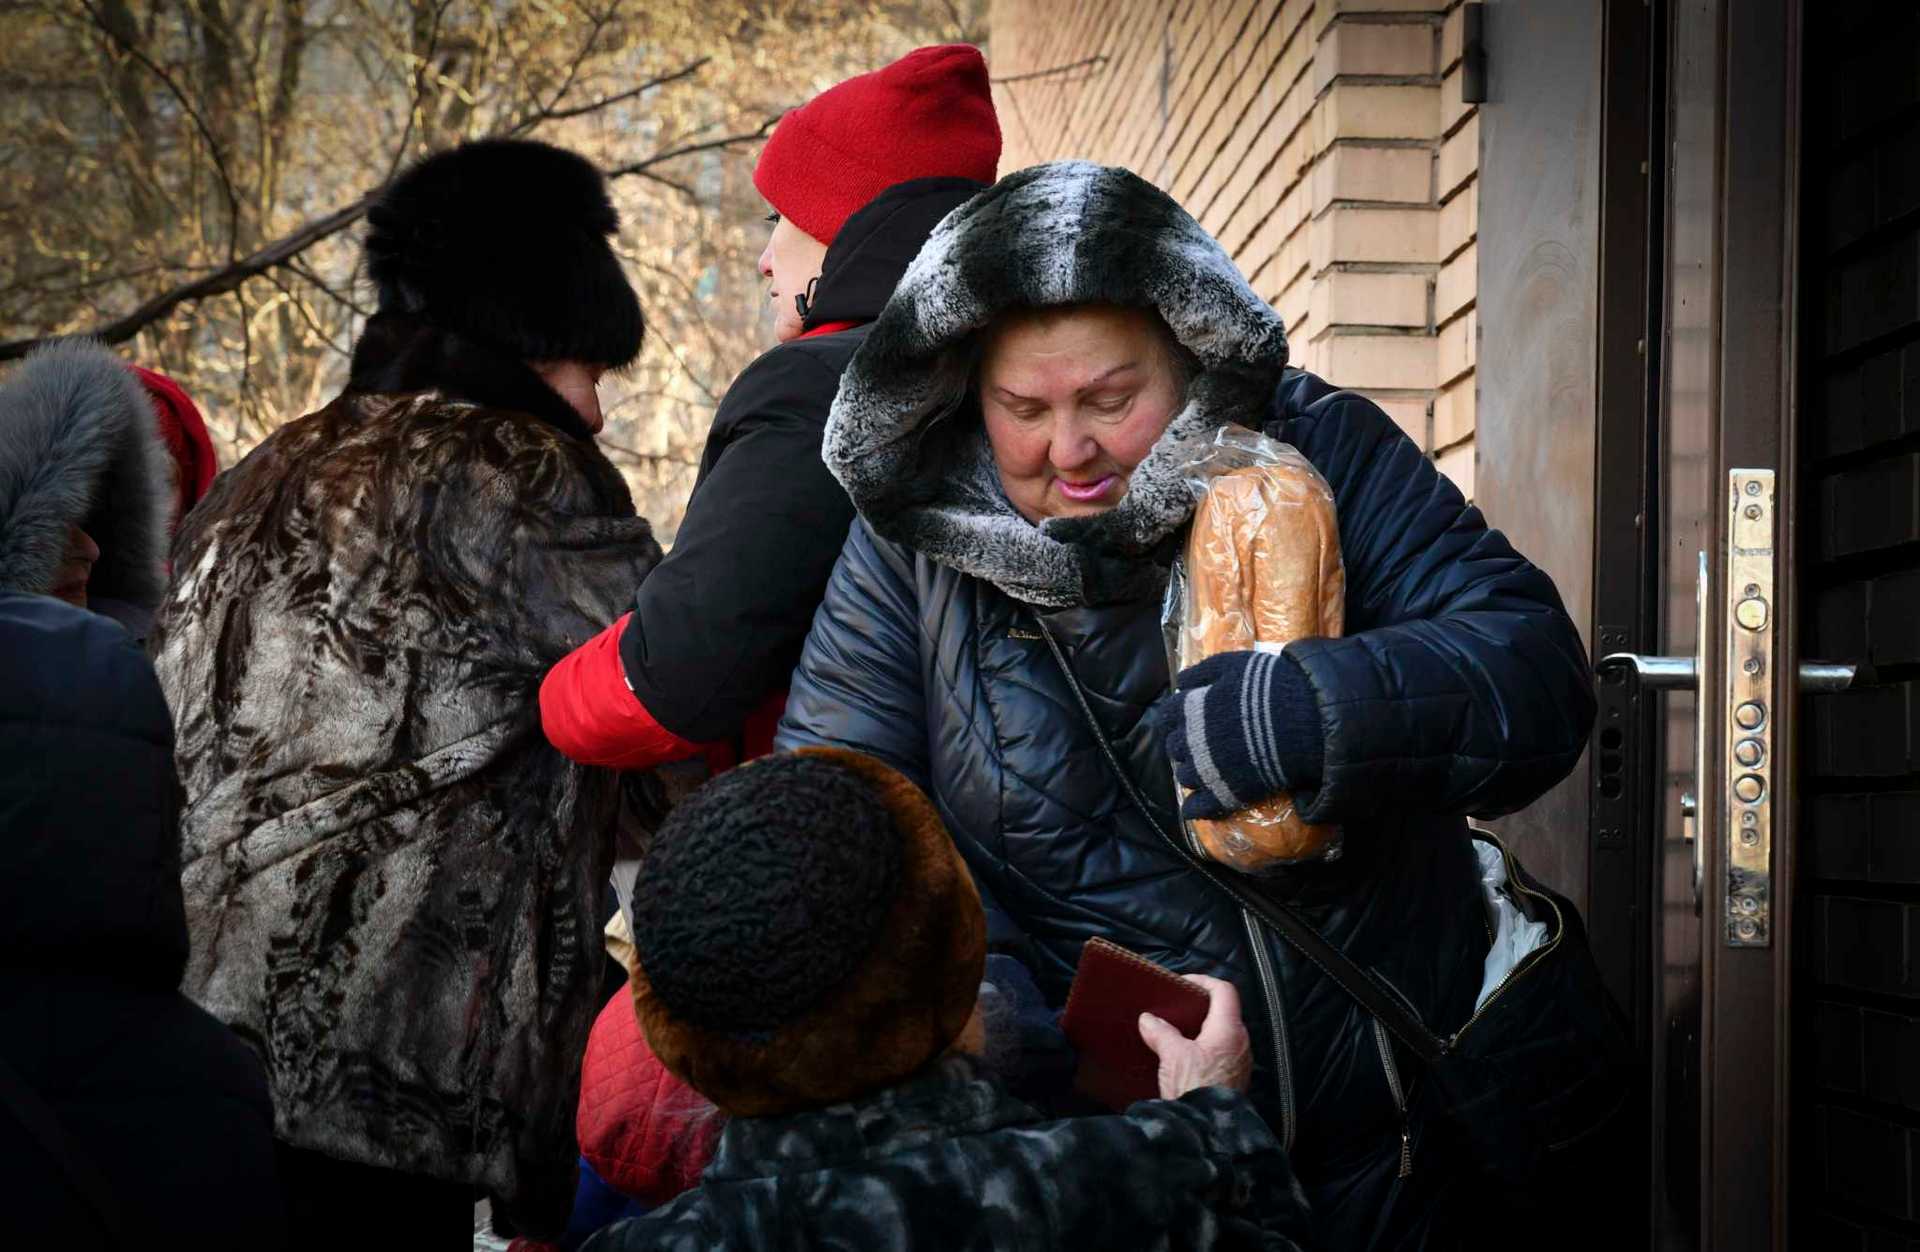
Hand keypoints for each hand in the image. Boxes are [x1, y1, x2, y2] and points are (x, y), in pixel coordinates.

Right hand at [1137, 975, 1252, 1098]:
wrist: (1209, 1130)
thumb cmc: (1194, 1086)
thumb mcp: (1172, 1056)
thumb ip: (1161, 1033)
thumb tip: (1148, 1020)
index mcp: (1229, 1030)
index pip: (1224, 991)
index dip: (1204, 981)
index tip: (1183, 983)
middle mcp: (1241, 1042)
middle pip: (1225, 1012)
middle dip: (1201, 1007)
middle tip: (1177, 1008)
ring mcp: (1241, 1062)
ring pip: (1224, 1034)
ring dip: (1203, 1029)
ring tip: (1177, 1032)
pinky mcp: (1235, 1079)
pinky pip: (1223, 1053)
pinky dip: (1206, 1048)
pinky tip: (1186, 1057)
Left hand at [1150, 649, 1320, 820]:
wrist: (1302, 720)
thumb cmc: (1269, 687)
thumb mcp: (1233, 665)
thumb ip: (1202, 672)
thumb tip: (1181, 682)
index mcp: (1191, 710)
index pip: (1168, 716)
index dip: (1175, 717)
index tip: (1183, 719)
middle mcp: (1191, 742)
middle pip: (1174, 747)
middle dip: (1182, 745)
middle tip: (1197, 744)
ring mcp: (1207, 771)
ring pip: (1184, 776)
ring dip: (1190, 772)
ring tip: (1203, 769)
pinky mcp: (1226, 794)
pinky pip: (1200, 808)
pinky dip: (1193, 809)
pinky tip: (1193, 809)